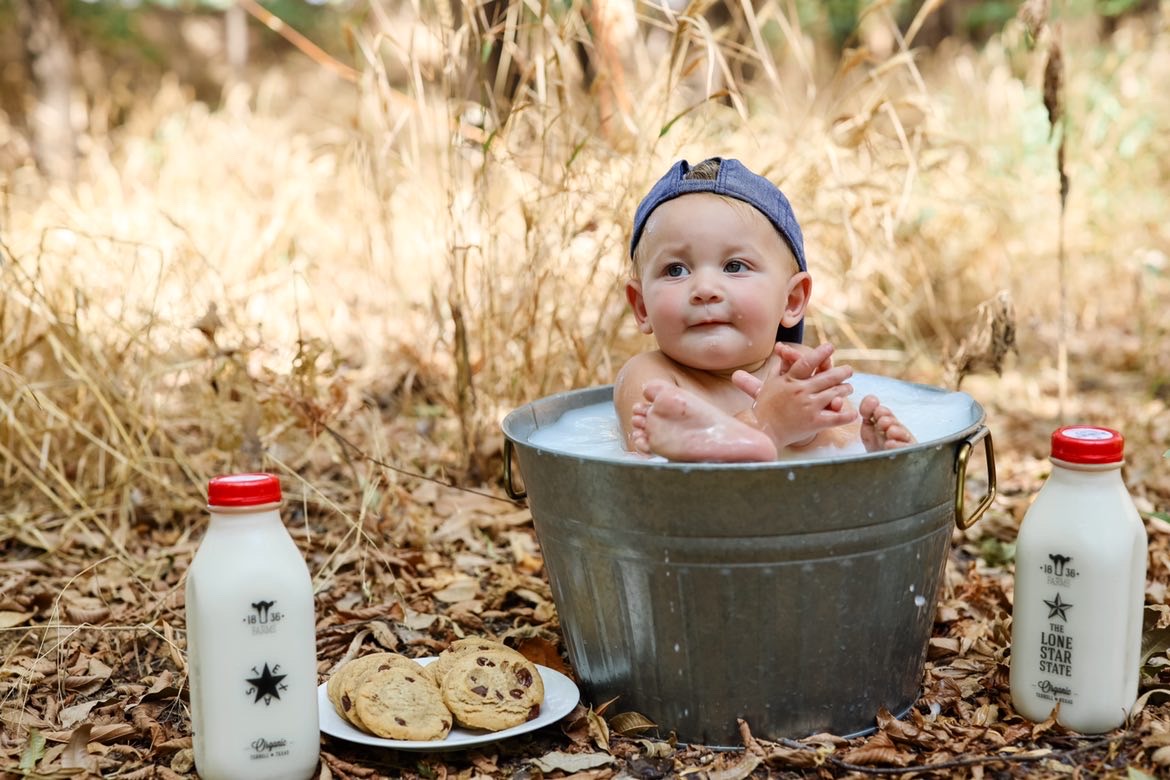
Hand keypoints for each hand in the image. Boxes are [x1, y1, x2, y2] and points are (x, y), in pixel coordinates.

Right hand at [732, 342, 857, 448]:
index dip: (820, 353)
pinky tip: (853, 414)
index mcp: (790, 380)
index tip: (830, 347)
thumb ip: (780, 367)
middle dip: (842, 372)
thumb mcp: (770, 383)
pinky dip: (846, 416)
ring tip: (848, 388)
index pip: (808, 362)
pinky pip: (835, 417)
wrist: (762, 430)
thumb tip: (784, 350)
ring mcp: (809, 406)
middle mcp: (801, 390)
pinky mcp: (814, 422)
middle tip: (848, 370)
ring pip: (834, 393)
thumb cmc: (765, 406)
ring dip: (845, 389)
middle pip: (828, 377)